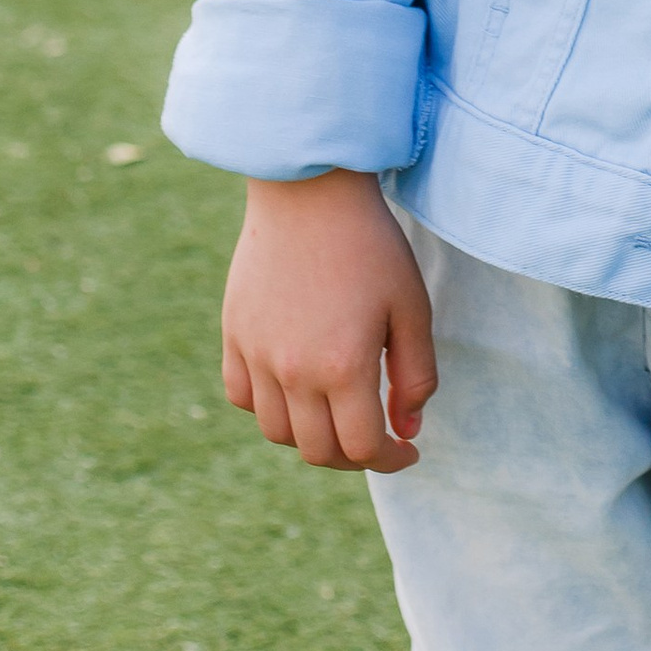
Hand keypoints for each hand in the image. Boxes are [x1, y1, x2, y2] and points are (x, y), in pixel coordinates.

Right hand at [222, 171, 437, 472]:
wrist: (311, 192)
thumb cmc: (371, 246)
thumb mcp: (412, 307)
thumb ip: (416, 376)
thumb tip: (407, 430)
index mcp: (343, 368)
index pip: (362, 449)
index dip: (390, 459)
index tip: (407, 450)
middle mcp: (293, 373)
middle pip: (317, 451)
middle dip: (352, 455)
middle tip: (375, 436)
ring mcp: (256, 356)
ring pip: (278, 432)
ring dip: (310, 435)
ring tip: (336, 412)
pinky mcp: (233, 336)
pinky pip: (243, 397)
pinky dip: (268, 406)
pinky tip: (295, 387)